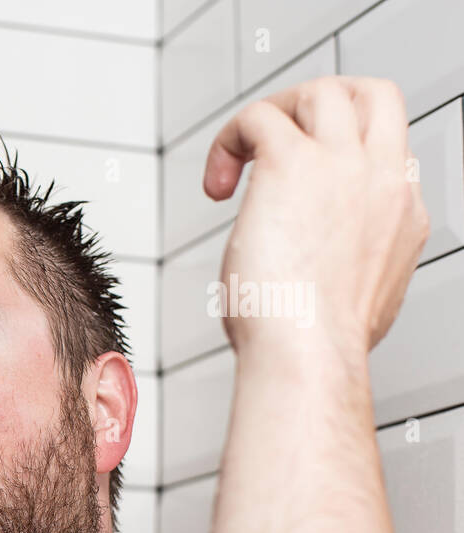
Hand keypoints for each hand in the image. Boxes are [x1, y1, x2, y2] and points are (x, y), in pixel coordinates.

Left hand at [204, 76, 429, 363]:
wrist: (308, 355)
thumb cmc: (314, 347)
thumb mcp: (353, 300)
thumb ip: (346, 268)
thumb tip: (312, 273)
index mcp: (401, 212)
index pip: (385, 150)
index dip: (340, 156)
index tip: (299, 193)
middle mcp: (381, 180)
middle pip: (372, 95)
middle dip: (319, 106)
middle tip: (275, 145)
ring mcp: (343, 166)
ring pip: (319, 91)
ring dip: (272, 115)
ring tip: (238, 165)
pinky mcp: (292, 164)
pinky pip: (258, 117)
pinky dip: (229, 140)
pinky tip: (216, 185)